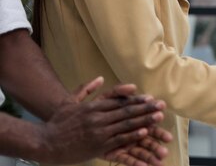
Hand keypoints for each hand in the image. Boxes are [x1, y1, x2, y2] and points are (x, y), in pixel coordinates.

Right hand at [38, 77, 169, 164]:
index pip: (120, 101)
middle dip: (146, 108)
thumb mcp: (70, 101)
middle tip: (161, 105)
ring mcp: (98, 132)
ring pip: (126, 124)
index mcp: (93, 106)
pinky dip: (132, 135)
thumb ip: (86, 89)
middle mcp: (98, 117)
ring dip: (144, 121)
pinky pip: (118, 140)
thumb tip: (100, 77)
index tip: (151, 98)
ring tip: (158, 117)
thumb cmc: (58, 122)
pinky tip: (144, 132)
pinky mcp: (98, 146)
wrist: (45, 142)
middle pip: (127, 111)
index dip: (137, 100)